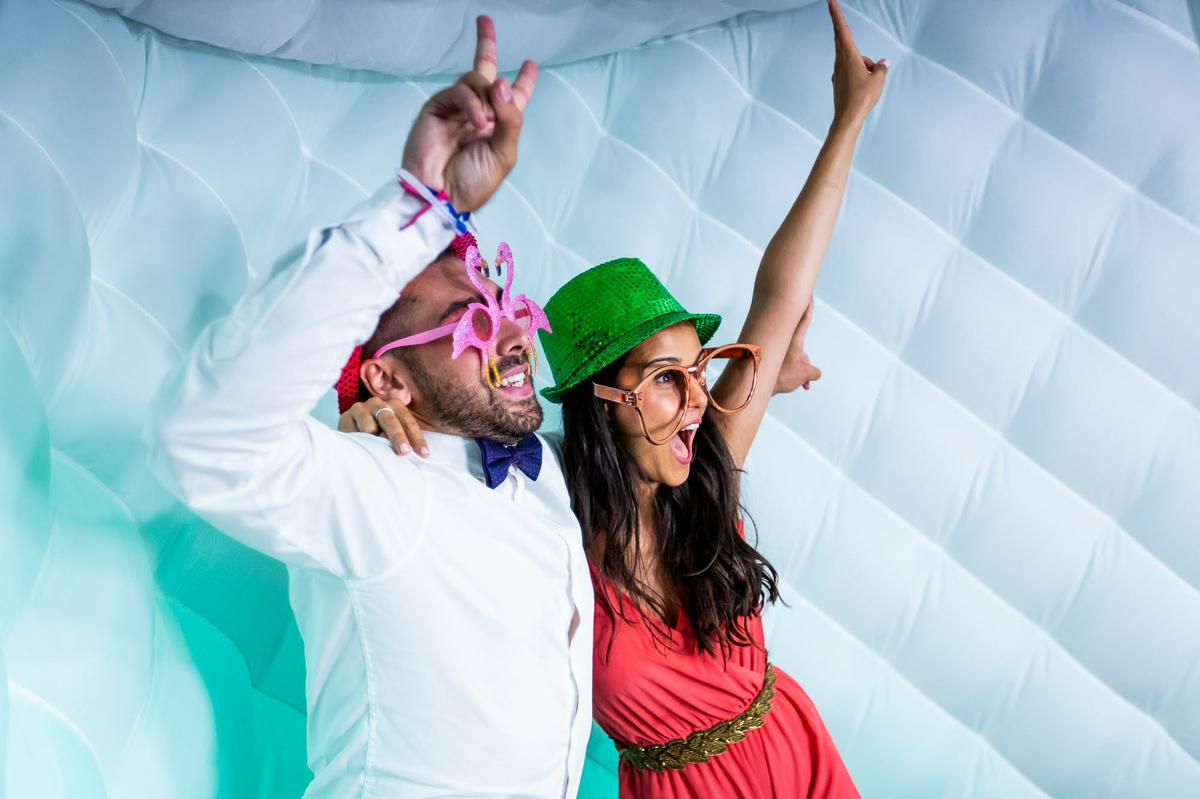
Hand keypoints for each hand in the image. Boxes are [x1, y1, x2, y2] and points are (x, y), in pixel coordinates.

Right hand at [338, 397, 429, 456]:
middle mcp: (379, 404)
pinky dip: (360, 439)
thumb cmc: (381, 434)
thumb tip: (424, 454)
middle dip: (398, 437)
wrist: (353, 429)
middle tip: (404, 453)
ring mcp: (361, 408)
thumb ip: (408, 438)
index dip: (417, 438)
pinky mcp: (346, 417)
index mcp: (395, 406)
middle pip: (390, 420)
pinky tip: (364, 448)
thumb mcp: (397, 433)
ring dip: (376, 438)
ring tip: (381, 450)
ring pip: (370, 425)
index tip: (424, 454)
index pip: (408, 422)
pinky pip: (353, 431)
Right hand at [401, 16, 537, 211]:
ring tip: (483, 124)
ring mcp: (457, 109)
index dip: (523, 81)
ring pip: (477, 80)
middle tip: (485, 21)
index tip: (530, 64)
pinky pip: (461, 90)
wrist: (442, 195)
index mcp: (499, 126)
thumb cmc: (474, 182)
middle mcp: (479, 113)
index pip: (513, 98)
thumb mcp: (505, 153)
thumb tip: (502, 81)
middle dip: (486, 45)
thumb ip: (510, 118)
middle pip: (486, 72)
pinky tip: (475, 121)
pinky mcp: (438, 107)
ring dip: (486, 98)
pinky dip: (471, 104)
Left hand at [773, 299, 821, 393]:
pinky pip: (787, 364)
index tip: (808, 294)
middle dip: (804, 360)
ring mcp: (777, 349)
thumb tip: (814, 372)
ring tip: (802, 384)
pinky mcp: (771, 358)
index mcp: (794, 339)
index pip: (803, 318)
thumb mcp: (805, 374)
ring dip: (800, 370)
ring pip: (794, 357)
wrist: (758, 385)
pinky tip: (799, 384)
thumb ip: (814, 371)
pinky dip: (793, 373)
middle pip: (800, 345)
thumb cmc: (781, 376)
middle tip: (804, 368)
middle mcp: (784, 340)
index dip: (807, 306)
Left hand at [828, 0, 886, 125]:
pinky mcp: (839, 82)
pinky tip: (866, 85)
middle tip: (834, 9)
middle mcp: (840, 63)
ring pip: (852, 59)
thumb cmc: (862, 98)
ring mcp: (838, 73)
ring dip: (863, 63)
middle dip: (842, 28)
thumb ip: (881, 68)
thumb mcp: (877, 80)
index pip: (842, 31)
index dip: (836, 15)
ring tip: (870, 80)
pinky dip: (860, 72)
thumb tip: (883, 63)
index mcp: (849, 57)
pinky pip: (851, 70)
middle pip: (843, 41)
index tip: (829, 1)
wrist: (848, 118)